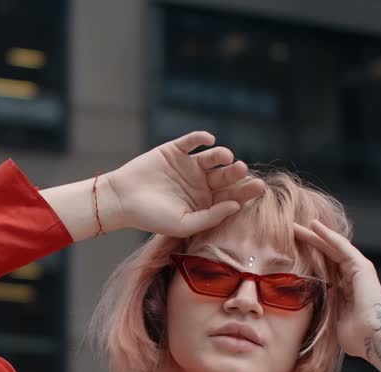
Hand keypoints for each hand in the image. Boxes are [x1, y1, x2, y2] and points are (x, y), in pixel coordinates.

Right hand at [103, 130, 265, 236]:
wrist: (122, 200)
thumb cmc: (152, 218)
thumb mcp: (184, 224)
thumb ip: (210, 217)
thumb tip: (236, 206)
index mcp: (206, 202)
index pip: (231, 196)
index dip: (245, 191)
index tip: (258, 187)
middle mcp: (201, 183)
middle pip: (225, 176)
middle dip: (236, 173)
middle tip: (242, 170)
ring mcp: (189, 165)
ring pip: (212, 158)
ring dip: (222, 155)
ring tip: (226, 157)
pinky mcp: (175, 150)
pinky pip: (192, 141)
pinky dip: (201, 138)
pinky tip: (209, 141)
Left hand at [293, 220, 380, 371]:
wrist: (372, 338)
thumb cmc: (355, 337)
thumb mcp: (331, 321)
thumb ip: (322, 311)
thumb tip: (304, 310)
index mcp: (344, 290)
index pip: (322, 268)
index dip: (307, 258)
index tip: (288, 251)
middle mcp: (351, 277)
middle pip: (326, 255)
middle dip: (308, 243)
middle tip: (289, 232)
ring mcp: (358, 270)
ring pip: (332, 247)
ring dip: (314, 235)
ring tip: (296, 226)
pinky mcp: (361, 267)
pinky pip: (342, 247)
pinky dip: (328, 235)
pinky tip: (314, 226)